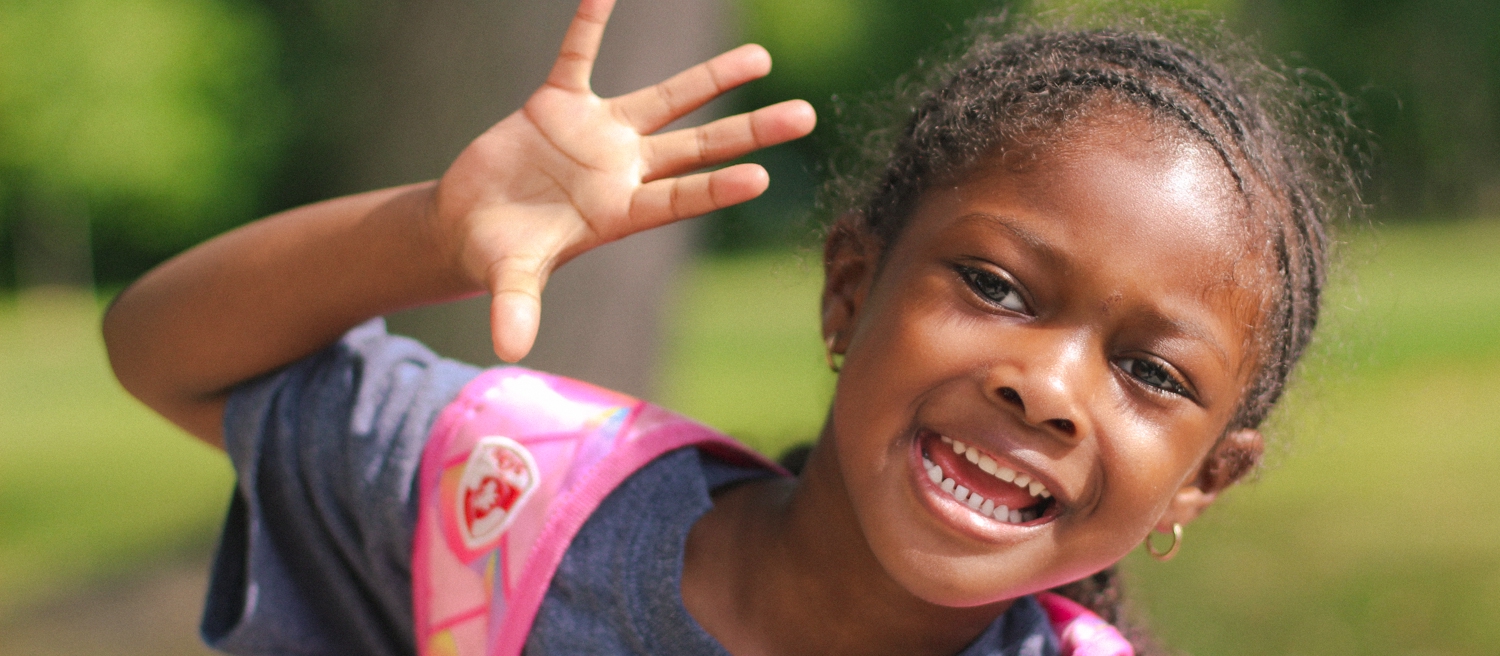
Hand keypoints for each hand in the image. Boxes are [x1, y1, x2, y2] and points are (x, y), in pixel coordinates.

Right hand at [428, 0, 815, 361]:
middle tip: (807, 115)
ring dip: (711, 79)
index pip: (680, 198)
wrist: (470, 224)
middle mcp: (622, 170)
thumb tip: (509, 349)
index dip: (717, 188)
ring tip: (762, 57)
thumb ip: (516, 305)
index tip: (763, 176)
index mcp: (619, 213)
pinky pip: (578, 56)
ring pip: (666, 100)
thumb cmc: (499, 255)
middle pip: (698, 146)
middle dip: (751, 130)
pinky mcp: (558, 105)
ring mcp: (596, 134)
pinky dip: (589, 24)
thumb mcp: (507, 276)